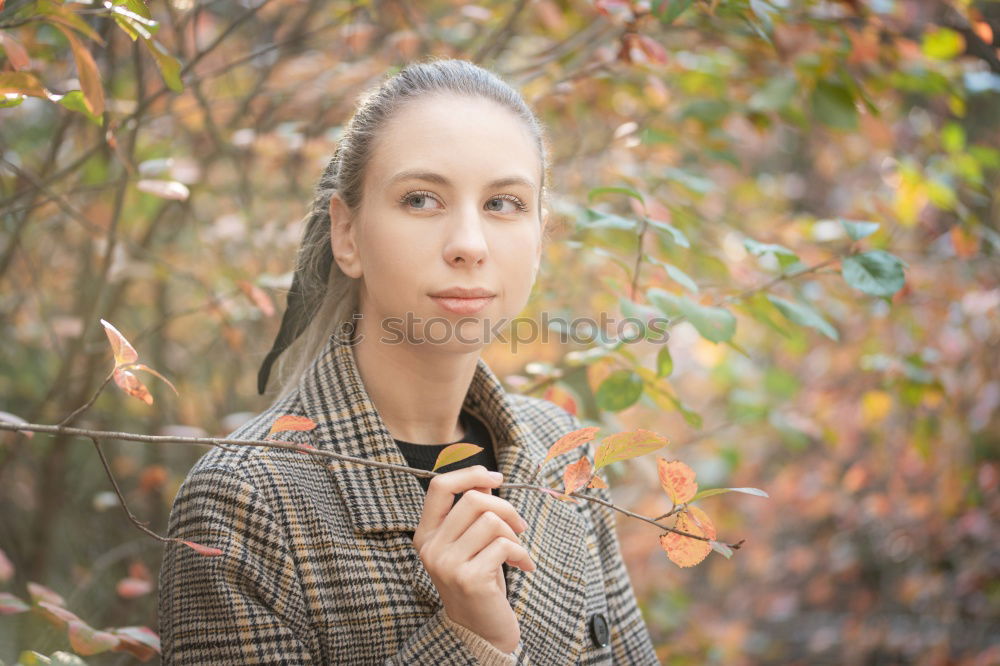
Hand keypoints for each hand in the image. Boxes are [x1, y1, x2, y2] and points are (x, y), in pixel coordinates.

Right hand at [411, 466, 534, 653]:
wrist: (480, 630)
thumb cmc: (478, 580)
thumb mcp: (472, 543)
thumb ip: (473, 511)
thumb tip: (485, 478)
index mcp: (426, 535)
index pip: (439, 487)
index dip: (469, 474)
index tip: (496, 477)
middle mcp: (431, 548)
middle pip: (473, 500)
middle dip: (505, 507)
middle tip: (519, 525)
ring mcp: (447, 564)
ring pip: (491, 521)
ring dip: (514, 533)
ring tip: (517, 550)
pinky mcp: (469, 579)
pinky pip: (503, 545)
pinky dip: (520, 553)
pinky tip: (523, 565)